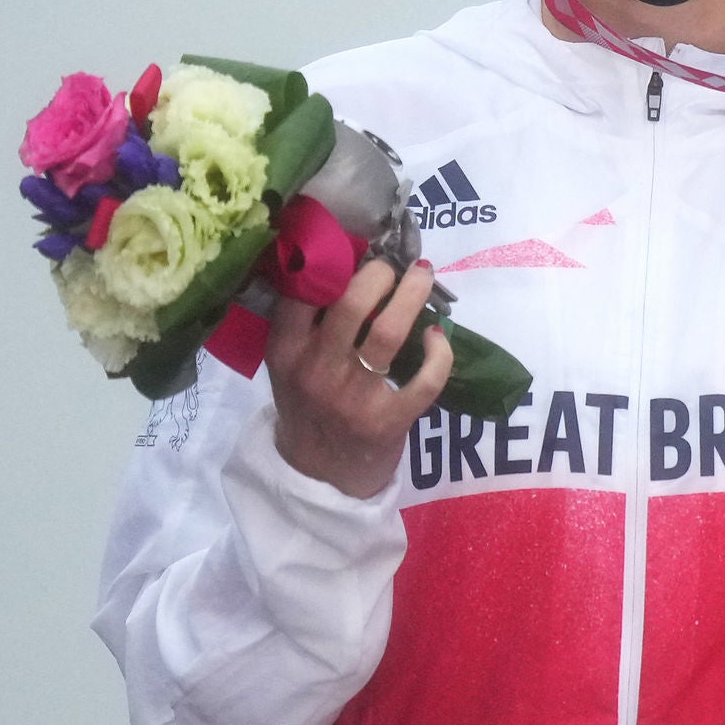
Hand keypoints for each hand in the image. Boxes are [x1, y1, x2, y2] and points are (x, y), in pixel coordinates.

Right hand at [267, 258, 452, 497]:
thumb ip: (307, 323)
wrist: (319, 474)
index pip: (303, 293)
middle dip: (381, 274)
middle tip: (395, 266)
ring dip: (414, 296)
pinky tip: (438, 336)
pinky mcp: (388, 420)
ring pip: (390, 332)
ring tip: (423, 277)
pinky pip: (425, 378)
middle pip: (353, 305)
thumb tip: (346, 261)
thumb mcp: (290, 364)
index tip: (357, 249)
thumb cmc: (309, 405)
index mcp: (285, 351)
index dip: (334, 262)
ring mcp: (353, 397)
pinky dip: (439, 351)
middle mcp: (316, 370)